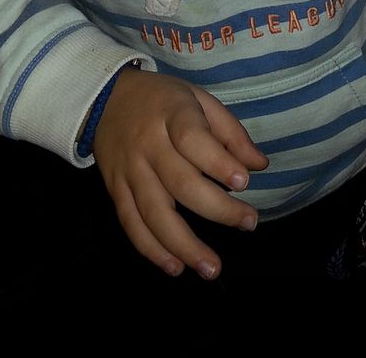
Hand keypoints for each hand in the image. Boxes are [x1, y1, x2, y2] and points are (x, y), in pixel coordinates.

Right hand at [92, 67, 267, 279]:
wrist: (106, 99)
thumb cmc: (163, 100)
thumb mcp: (199, 99)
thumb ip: (230, 132)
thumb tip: (259, 165)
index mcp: (172, 114)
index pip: (194, 140)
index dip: (218, 163)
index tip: (244, 183)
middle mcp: (148, 144)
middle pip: (180, 182)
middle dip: (217, 209)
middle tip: (248, 223)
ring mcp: (129, 170)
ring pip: (154, 212)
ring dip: (183, 244)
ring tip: (211, 267)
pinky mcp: (114, 189)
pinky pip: (131, 224)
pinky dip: (151, 249)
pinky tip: (175, 266)